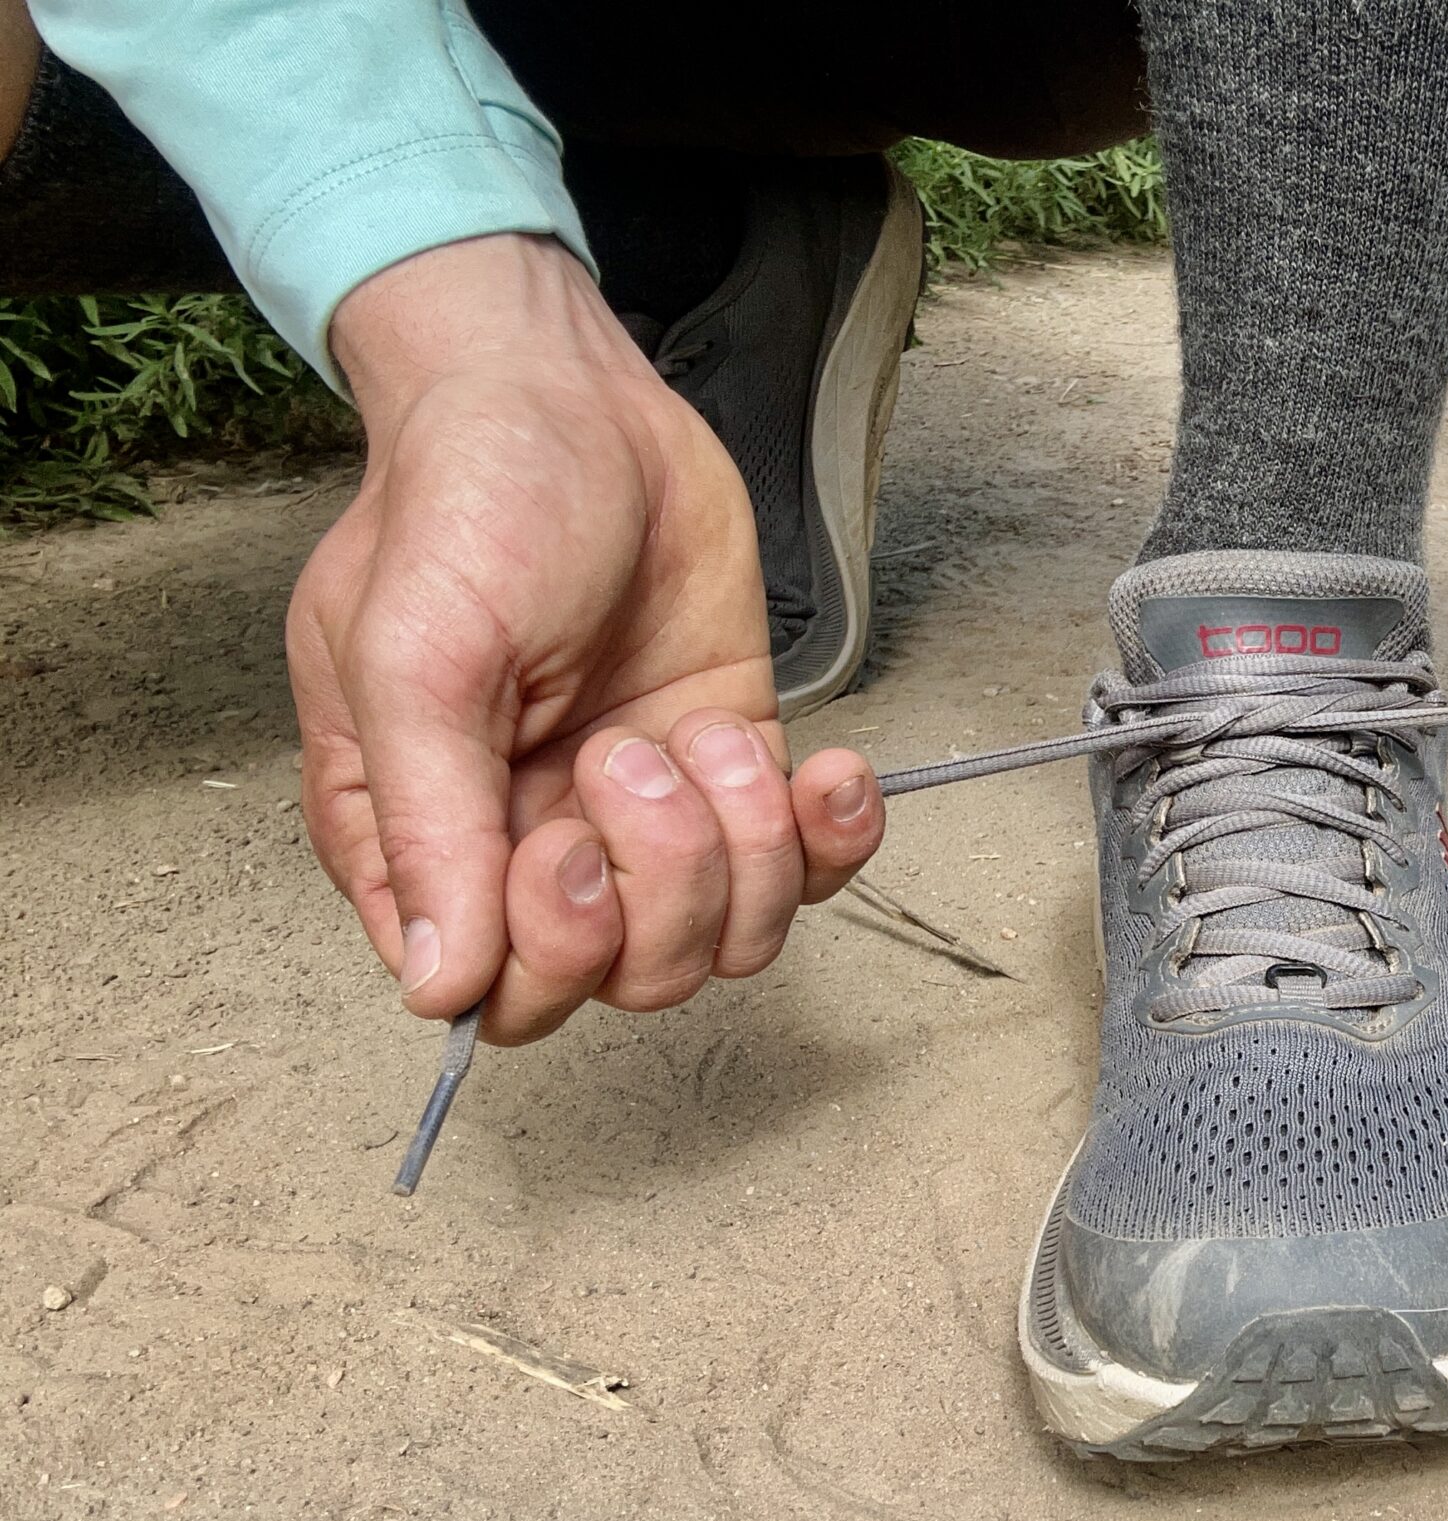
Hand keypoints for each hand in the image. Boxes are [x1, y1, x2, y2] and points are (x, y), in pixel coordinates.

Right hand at [286, 235, 883, 1044]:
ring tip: (702, 734)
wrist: (569, 397)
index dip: (556, 951)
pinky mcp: (736, 766)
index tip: (563, 844)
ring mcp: (648, 814)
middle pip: (630, 979)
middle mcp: (537, 846)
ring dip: (744, 848)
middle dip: (664, 885)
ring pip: (731, 938)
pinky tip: (826, 772)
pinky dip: (833, 838)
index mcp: (427, 841)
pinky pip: (809, 867)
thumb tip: (444, 987)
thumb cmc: (467, 507)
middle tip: (632, 753)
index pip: (501, 995)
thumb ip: (427, 829)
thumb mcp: (413, 658)